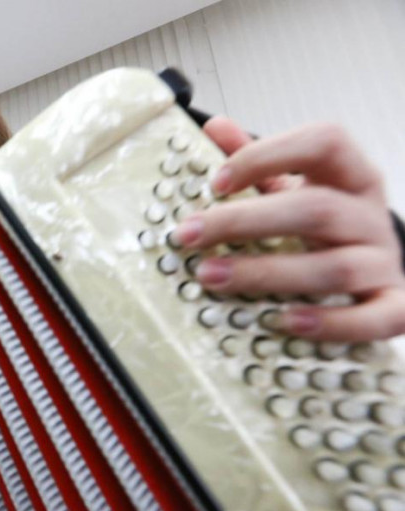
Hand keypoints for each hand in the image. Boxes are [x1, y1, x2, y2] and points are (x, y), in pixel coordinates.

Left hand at [173, 117, 404, 341]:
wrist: (377, 271)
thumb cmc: (325, 229)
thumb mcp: (294, 188)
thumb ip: (258, 161)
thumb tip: (214, 125)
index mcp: (349, 177)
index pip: (323, 142)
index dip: (267, 155)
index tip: (215, 183)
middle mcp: (371, 216)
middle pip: (315, 209)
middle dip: (244, 222)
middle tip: (190, 235)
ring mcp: (384, 262)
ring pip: (335, 267)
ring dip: (267, 274)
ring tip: (211, 278)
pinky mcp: (395, 306)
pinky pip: (374, 318)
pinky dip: (330, 323)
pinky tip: (282, 321)